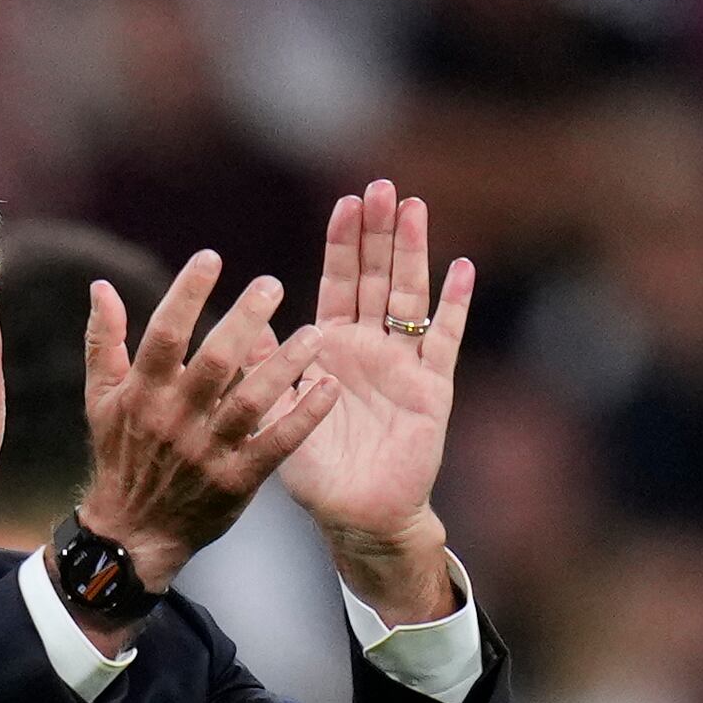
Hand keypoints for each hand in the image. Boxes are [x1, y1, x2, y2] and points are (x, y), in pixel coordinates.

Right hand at [76, 255, 339, 601]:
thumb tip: (101, 286)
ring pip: (250, 402)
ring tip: (314, 333)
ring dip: (284, 366)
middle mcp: (175, 420)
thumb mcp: (100, 399)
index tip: (211, 258)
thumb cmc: (121, 456)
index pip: (165, 335)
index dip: (187, 294)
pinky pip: (276, 444)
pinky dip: (304, 417)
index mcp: (143, 394)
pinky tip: (327, 387)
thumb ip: (103, 341)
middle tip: (272, 284)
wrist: (133, 533)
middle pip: (214, 362)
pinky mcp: (237, 481)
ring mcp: (207, 452)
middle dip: (245, 321)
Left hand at [272, 181, 473, 620]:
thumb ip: (266, 369)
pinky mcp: (432, 389)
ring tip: (415, 208)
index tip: (345, 201)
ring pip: (410, 296)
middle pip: (377, 277)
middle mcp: (371, 348)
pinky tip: (461, 271)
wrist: (357, 517)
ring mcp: (405, 364)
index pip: (340, 284)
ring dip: (413, 252)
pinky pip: (444, 341)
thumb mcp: (279, 415)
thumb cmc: (316, 474)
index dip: (343, 244)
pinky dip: (453, 307)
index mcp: (333, 349)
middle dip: (379, 233)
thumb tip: (241, 325)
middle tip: (382, 186)